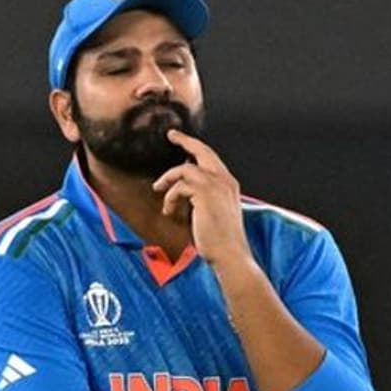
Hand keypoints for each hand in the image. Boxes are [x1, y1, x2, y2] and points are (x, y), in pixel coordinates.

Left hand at [151, 130, 253, 268]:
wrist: (231, 255)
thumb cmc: (222, 240)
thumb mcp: (216, 213)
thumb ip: (205, 198)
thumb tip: (186, 190)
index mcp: (229, 184)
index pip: (211, 158)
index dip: (196, 147)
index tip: (182, 140)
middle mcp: (225, 181)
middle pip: (202, 150)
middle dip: (185, 140)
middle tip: (171, 135)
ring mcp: (216, 186)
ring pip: (185, 168)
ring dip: (168, 179)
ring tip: (159, 190)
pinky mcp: (204, 195)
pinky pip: (179, 186)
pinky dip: (170, 197)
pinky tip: (169, 211)